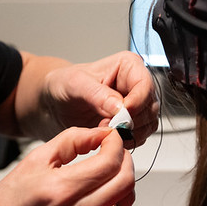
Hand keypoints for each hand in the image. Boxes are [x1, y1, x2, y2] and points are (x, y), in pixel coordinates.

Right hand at [0, 127, 134, 205]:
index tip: (110, 135)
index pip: (109, 162)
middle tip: (112, 149)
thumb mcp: (34, 160)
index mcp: (62, 189)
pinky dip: (115, 193)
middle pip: (126, 179)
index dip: (115, 143)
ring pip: (126, 196)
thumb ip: (71, 140)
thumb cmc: (9, 203)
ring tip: (108, 166)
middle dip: (124, 157)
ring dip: (123, 176)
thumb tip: (99, 133)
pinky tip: (99, 187)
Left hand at [24, 51, 158, 145]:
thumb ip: (98, 95)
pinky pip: (142, 135)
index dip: (137, 102)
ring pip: (149, 122)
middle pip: (150, 106)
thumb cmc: (63, 85)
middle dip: (130, 120)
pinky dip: (128, 139)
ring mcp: (137, 103)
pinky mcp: (134, 121)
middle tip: (106, 125)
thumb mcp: (75, 84)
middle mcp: (137, 83)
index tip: (121, 116)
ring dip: (130, 132)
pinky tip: (109, 135)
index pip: (145, 85)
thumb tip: (120, 107)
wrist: (55, 102)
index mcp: (128, 66)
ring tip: (104, 129)